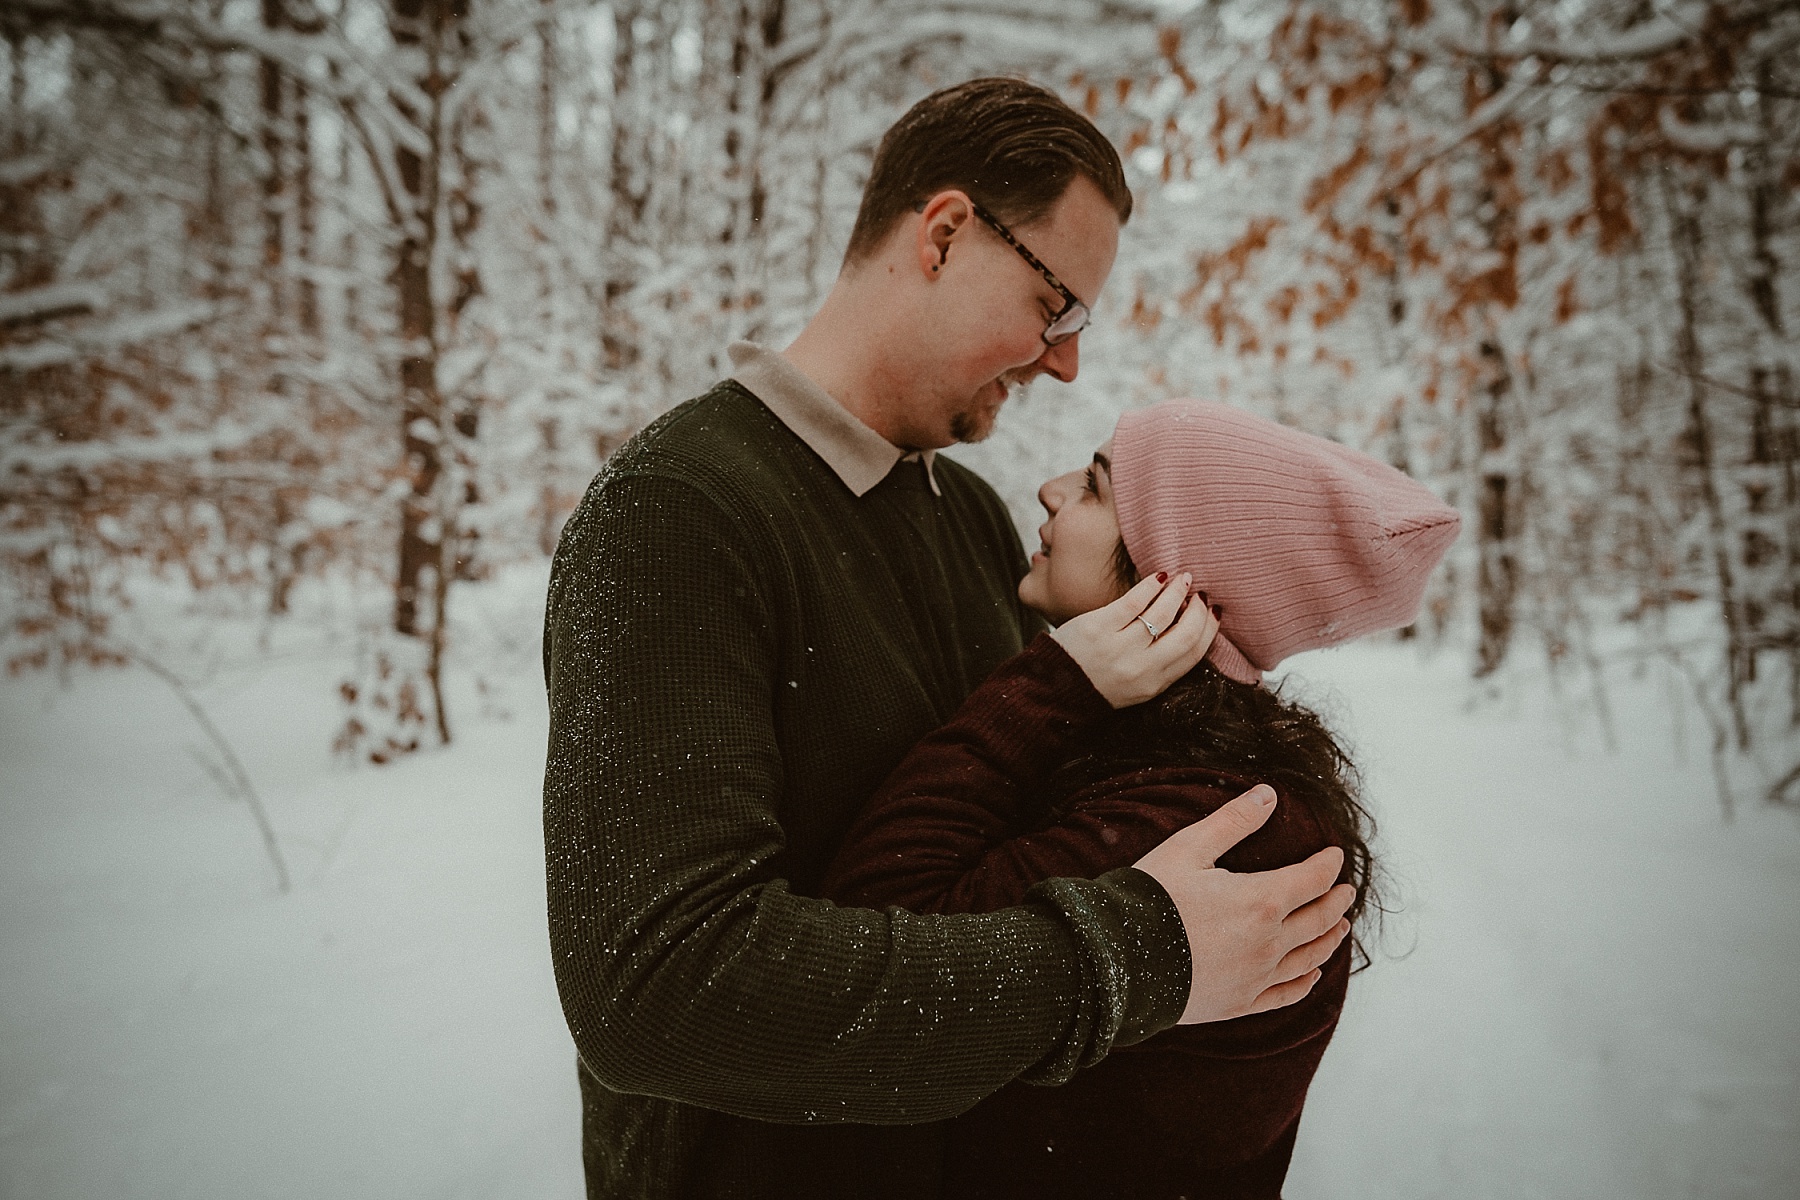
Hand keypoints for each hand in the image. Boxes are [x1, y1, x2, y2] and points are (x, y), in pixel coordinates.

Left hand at [1050, 572, 1218, 707]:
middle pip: (1186, 635)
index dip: (1209, 630)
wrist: (1054, 689)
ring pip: (1162, 613)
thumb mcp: (1137, 685)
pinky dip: (1151, 585)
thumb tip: (1189, 627)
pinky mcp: (1099, 627)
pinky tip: (1159, 576)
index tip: (1213, 613)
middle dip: (1198, 610)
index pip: (1194, 654)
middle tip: (1200, 594)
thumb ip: (1162, 664)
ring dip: (1177, 592)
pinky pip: (1133, 601)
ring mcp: (1119, 647)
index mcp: (1154, 684)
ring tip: (1182, 579)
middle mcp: (1140, 668)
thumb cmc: (1098, 681)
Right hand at [1133, 784, 1355, 1022]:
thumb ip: (1232, 821)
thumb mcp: (1188, 848)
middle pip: (1318, 920)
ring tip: (1340, 927)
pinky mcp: (1239, 1003)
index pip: (1311, 879)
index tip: (1334, 855)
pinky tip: (1312, 974)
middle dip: (1336, 901)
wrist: (1117, 959)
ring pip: (1309, 958)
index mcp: (1261, 901)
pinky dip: (1305, 982)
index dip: (1327, 865)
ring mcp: (1255, 977)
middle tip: (1347, 892)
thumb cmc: (1151, 898)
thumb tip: (1268, 795)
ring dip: (1330, 939)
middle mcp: (1268, 943)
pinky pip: (1285, 994)